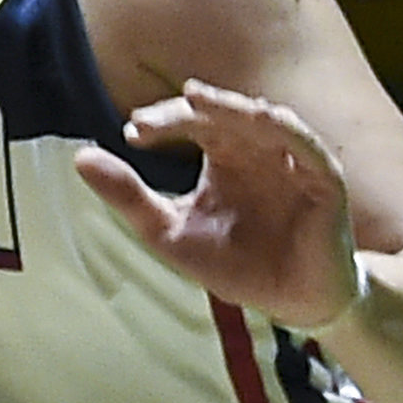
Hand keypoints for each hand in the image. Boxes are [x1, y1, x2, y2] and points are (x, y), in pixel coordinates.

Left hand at [74, 80, 362, 332]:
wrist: (290, 303)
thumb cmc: (236, 264)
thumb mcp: (170, 232)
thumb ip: (130, 197)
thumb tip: (79, 157)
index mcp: (224, 154)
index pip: (192, 122)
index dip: (163, 121)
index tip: (131, 132)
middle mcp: (257, 148)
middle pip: (221, 114)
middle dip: (188, 111)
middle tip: (149, 119)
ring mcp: (292, 160)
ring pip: (262, 119)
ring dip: (231, 107)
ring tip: (197, 99)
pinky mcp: (323, 178)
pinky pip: (306, 145)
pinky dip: (285, 129)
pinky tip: (262, 117)